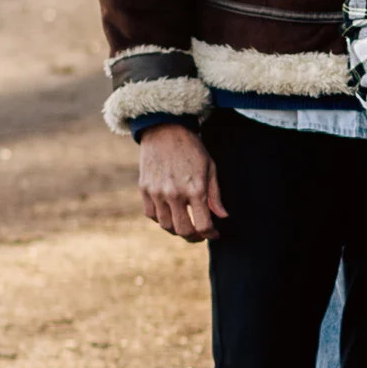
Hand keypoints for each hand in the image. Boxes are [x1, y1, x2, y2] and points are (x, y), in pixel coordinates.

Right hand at [137, 123, 224, 241]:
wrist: (165, 130)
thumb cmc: (192, 149)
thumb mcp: (210, 168)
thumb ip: (215, 195)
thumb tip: (222, 216)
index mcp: (195, 189)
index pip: (203, 225)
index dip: (210, 234)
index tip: (214, 234)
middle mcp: (174, 194)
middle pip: (183, 230)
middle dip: (194, 237)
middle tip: (200, 234)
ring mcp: (157, 192)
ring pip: (165, 225)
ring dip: (177, 230)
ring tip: (186, 225)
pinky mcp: (144, 189)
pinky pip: (151, 215)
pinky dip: (161, 220)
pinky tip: (171, 215)